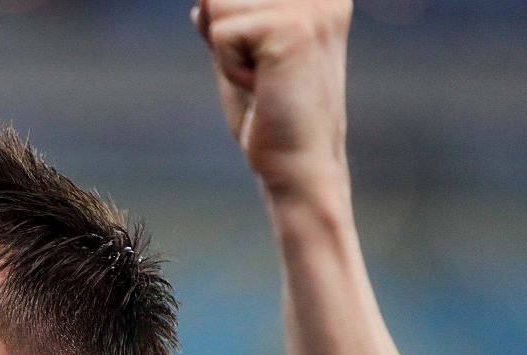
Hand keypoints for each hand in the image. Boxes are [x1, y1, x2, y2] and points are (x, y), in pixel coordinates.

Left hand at [191, 0, 352, 186]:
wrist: (299, 165)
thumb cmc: (270, 115)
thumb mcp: (239, 55)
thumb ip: (224, 19)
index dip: (228, 28)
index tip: (263, 63)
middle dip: (224, 36)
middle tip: (262, 75)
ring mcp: (311, 6)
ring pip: (216, 5)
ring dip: (226, 53)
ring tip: (264, 80)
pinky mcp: (292, 28)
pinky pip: (220, 32)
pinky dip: (229, 68)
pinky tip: (263, 87)